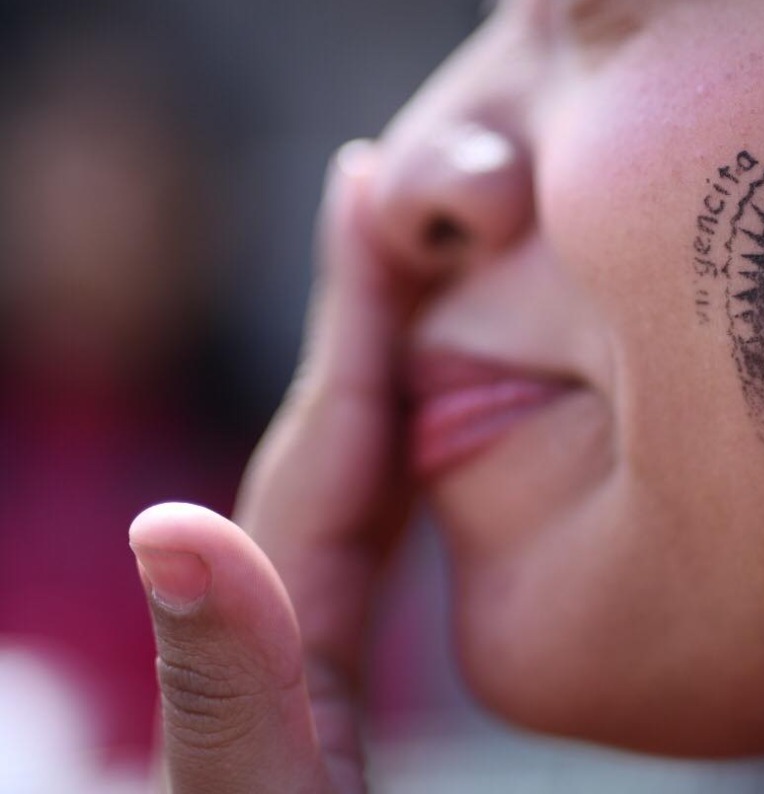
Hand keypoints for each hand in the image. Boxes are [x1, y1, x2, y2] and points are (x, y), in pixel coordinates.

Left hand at [129, 141, 412, 792]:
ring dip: (420, 368)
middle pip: (348, 443)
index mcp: (268, 643)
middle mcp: (292, 632)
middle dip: (383, 310)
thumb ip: (227, 693)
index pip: (321, 453)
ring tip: (457, 271)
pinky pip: (411, 545)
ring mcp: (336, 657)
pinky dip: (444, 460)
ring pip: (384, 484)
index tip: (367, 182)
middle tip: (422, 185)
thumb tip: (172, 523)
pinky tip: (478, 425)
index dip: (350, 316)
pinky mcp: (377, 684)